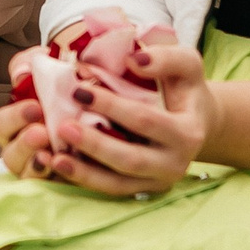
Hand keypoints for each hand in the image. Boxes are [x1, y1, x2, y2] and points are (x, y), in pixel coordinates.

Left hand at [0, 27, 214, 198]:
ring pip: (117, 183)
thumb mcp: (186, 66)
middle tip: (61, 126)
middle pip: (130, 159)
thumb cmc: (184, 90)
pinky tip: (57, 166)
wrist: (196, 123)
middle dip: (94, 144)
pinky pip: (109, 190)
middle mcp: (175, 164)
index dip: (112, 106)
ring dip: (83, 172)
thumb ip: (166, 58)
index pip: (145, 120)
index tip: (79, 91)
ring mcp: (157, 182)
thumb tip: (136, 60)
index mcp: (187, 133)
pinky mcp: (141, 191)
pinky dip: (83, 180)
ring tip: (53, 157)